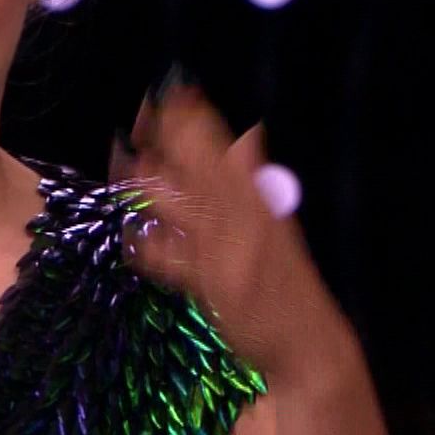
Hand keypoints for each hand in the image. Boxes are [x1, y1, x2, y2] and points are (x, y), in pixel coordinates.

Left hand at [113, 80, 343, 383]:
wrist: (310, 343)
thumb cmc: (289, 287)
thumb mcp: (279, 228)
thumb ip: (256, 185)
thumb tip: (248, 137)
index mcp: (264, 204)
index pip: (230, 149)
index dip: (200, 119)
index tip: (177, 91)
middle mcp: (246, 219)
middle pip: (202, 165)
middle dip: (169, 135)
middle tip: (140, 112)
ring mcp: (227, 250)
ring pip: (182, 201)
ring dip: (149, 179)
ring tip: (124, 160)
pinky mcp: (212, 285)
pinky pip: (173, 260)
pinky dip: (149, 246)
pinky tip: (131, 236)